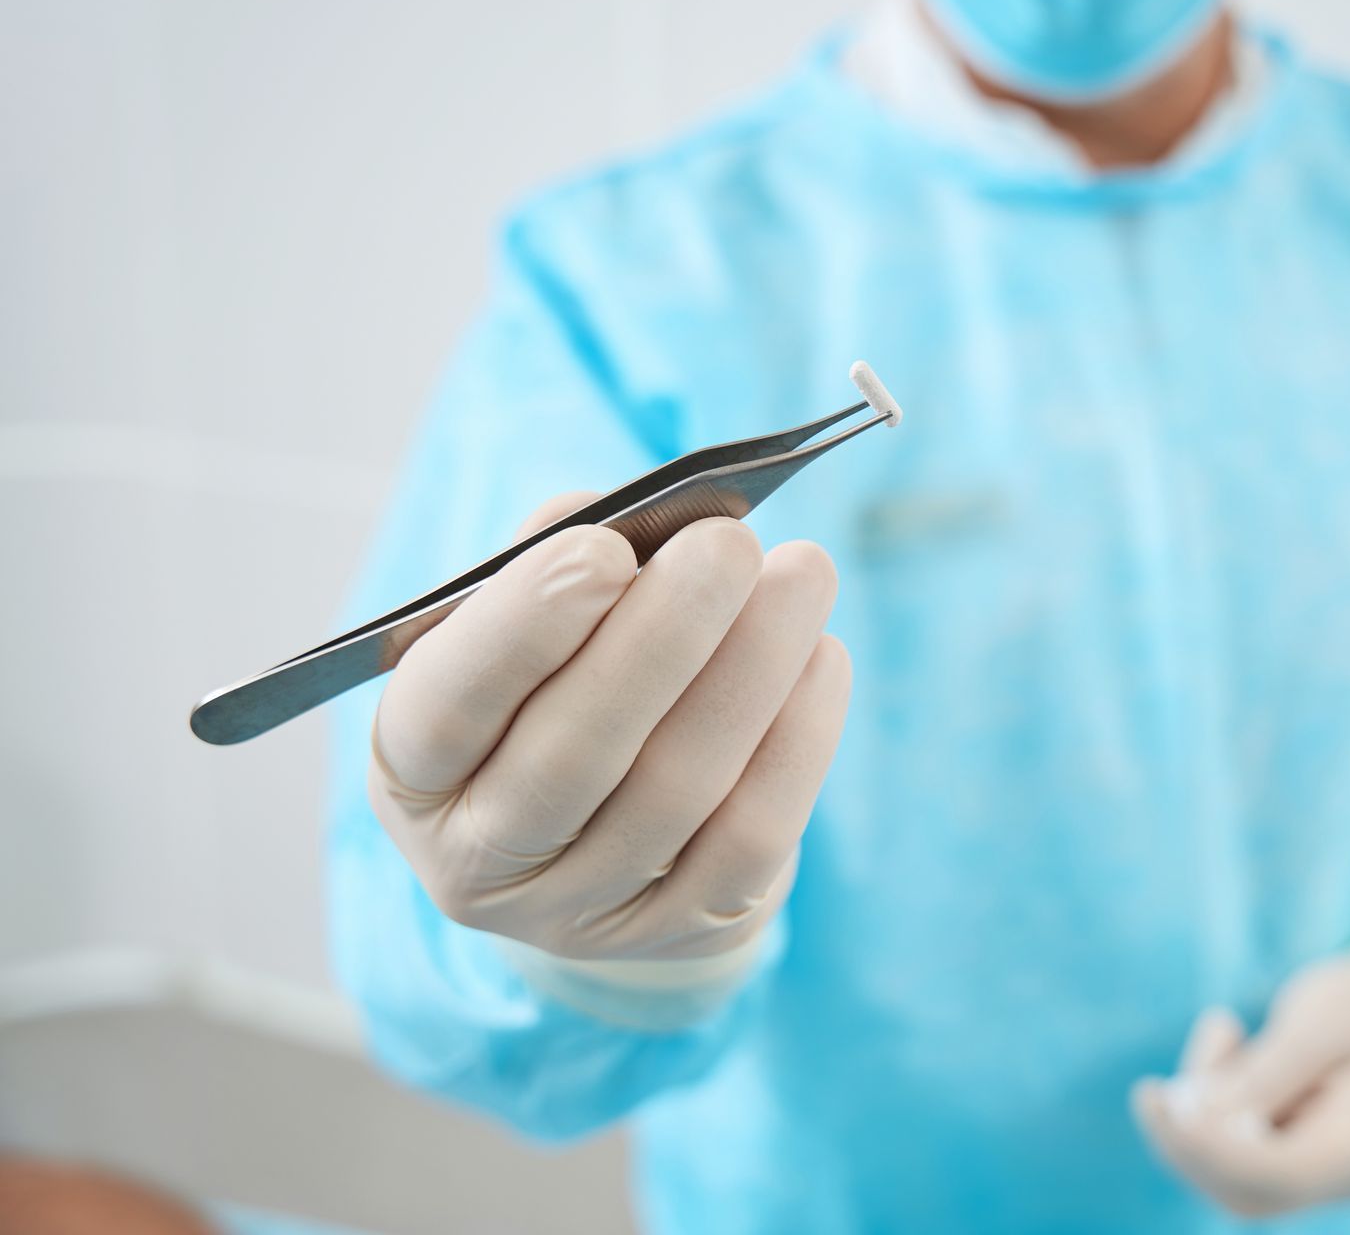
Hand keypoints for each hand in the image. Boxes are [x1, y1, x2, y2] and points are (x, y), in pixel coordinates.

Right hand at [368, 492, 849, 965]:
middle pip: (572, 756)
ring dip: (752, 668)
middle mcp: (478, 864)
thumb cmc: (559, 680)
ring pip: (677, 791)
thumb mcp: (523, 622)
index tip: (602, 548)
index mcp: (413, 772)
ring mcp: (581, 914)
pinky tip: (821, 657)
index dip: (522, 629)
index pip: (446, 710)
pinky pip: (751, 839)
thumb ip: (558, 563)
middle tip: (730, 544)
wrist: (606, 822)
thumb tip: (642, 530)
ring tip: (801, 574)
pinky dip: (798, 738)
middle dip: (663, 637)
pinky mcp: (684, 934)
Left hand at [1131, 959, 1349, 1218]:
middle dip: (1188, 1145)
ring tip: (1222, 1029)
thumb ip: (1268, 1070)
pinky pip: (1236, 1147)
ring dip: (1198, 1112)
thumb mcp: (1325, 1018)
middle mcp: (1346, 1176)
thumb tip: (1199, 1117)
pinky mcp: (1295, 1154)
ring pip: (1232, 1173)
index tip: (1161, 1104)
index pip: (1277, 1174)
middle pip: (1246, 1191)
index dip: (1211, 1148)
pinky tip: (1227, 1033)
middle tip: (1150, 1090)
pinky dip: (1212, 1100)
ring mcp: (1322, 1172)